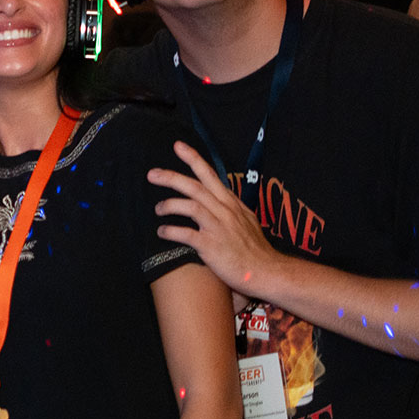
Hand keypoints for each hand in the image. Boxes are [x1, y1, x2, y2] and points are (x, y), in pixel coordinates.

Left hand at [148, 141, 287, 297]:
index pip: (210, 176)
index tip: (178, 146)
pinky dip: (171, 231)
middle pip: (195, 186)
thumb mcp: (246, 220)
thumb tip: (219, 199)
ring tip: (158, 209)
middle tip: (152, 174)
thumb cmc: (255, 249)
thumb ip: (230, 208)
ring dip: (169, 205)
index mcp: (231, 203)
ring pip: (190, 206)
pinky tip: (162, 232)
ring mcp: (218, 227)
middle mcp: (225, 211)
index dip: (194, 159)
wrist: (266, 271)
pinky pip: (186, 234)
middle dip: (172, 177)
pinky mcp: (211, 245)